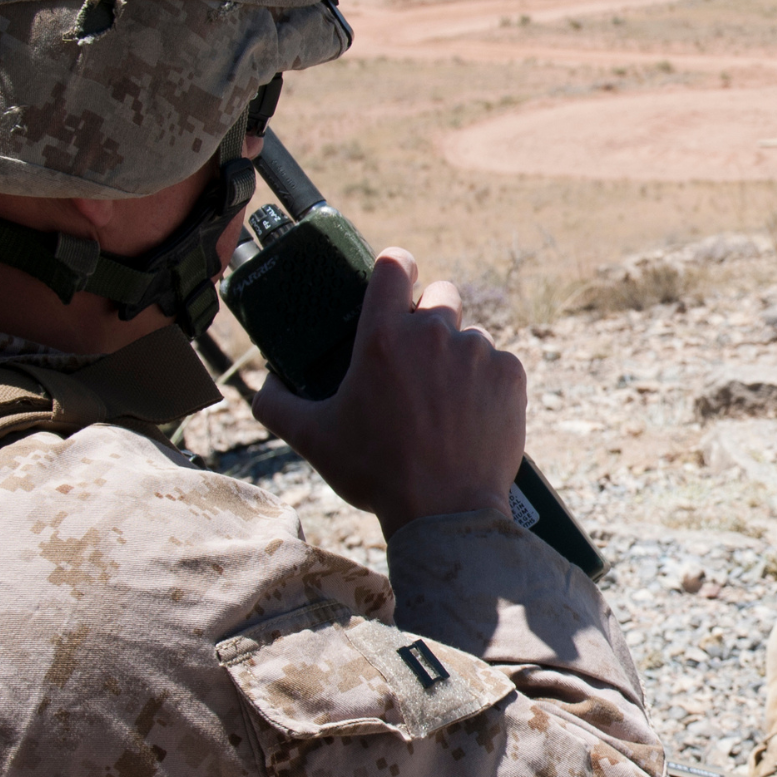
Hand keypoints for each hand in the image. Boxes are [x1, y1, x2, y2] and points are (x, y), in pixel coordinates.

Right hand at [252, 248, 526, 539]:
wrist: (445, 513)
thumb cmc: (376, 474)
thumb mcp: (313, 439)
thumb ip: (276, 404)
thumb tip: (266, 382)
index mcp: (382, 336)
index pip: (395, 263)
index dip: (395, 268)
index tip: (395, 287)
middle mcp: (433, 333)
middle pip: (440, 294)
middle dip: (429, 317)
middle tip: (416, 361)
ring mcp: (477, 352)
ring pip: (469, 335)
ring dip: (457, 357)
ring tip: (443, 402)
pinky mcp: (510, 375)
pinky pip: (499, 363)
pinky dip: (487, 384)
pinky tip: (471, 416)